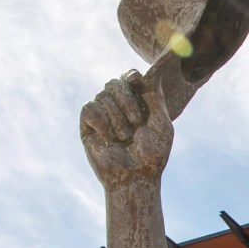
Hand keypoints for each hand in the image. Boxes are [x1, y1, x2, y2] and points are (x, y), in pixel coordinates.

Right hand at [80, 69, 172, 190]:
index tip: (136, 81)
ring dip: (117, 118)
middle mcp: (118, 105)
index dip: (131, 76)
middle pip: (114, 83)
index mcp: (137, 102)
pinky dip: (102, 122)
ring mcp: (102, 114)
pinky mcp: (87, 125)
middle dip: (127, 101)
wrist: (136, 177)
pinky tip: (109, 138)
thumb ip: (156, 98)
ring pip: (102, 96)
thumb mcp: (161, 124)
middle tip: (137, 122)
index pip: (129, 77)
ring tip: (125, 138)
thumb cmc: (152, 154)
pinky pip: (89, 109)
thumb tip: (155, 70)